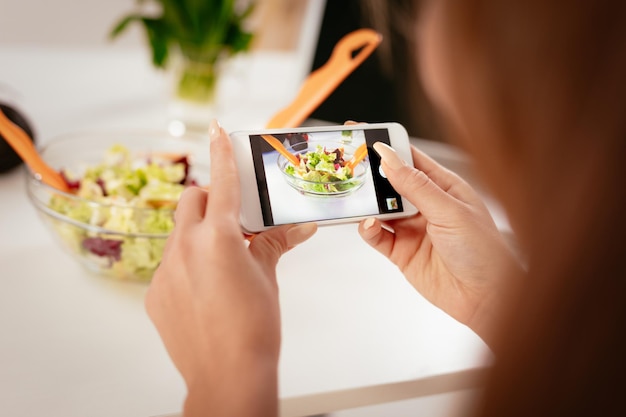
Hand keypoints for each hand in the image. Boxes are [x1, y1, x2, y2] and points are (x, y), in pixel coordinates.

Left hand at [145, 120, 316, 416]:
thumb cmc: (254, 329)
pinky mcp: (156, 294)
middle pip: (192, 200)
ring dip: (199, 234)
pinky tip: (207, 289)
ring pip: (179, 233)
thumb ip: (276, 244)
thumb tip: (298, 227)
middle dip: (210, 199)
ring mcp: (166, 271)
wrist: (229, 374)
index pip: (223, 184)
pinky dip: (187, 263)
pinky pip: (170, 264)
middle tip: (233, 218)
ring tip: (223, 261)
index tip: (218, 131)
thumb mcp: (268, 277)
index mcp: (218, 238)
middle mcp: (185, 248)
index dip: (223, 154)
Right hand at [359, 142, 520, 345]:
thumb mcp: (449, 211)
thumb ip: (415, 186)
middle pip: (390, 182)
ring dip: (366, 203)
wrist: (487, 299)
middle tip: (348, 165)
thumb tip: (389, 158)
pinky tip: (369, 225)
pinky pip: (377, 235)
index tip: (363, 133)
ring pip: (380, 208)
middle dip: (370, 173)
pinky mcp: (401, 251)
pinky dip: (368, 229)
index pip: (410, 158)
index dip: (388, 145)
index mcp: (444, 186)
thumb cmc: (483, 252)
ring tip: (355, 197)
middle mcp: (426, 204)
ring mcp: (412, 228)